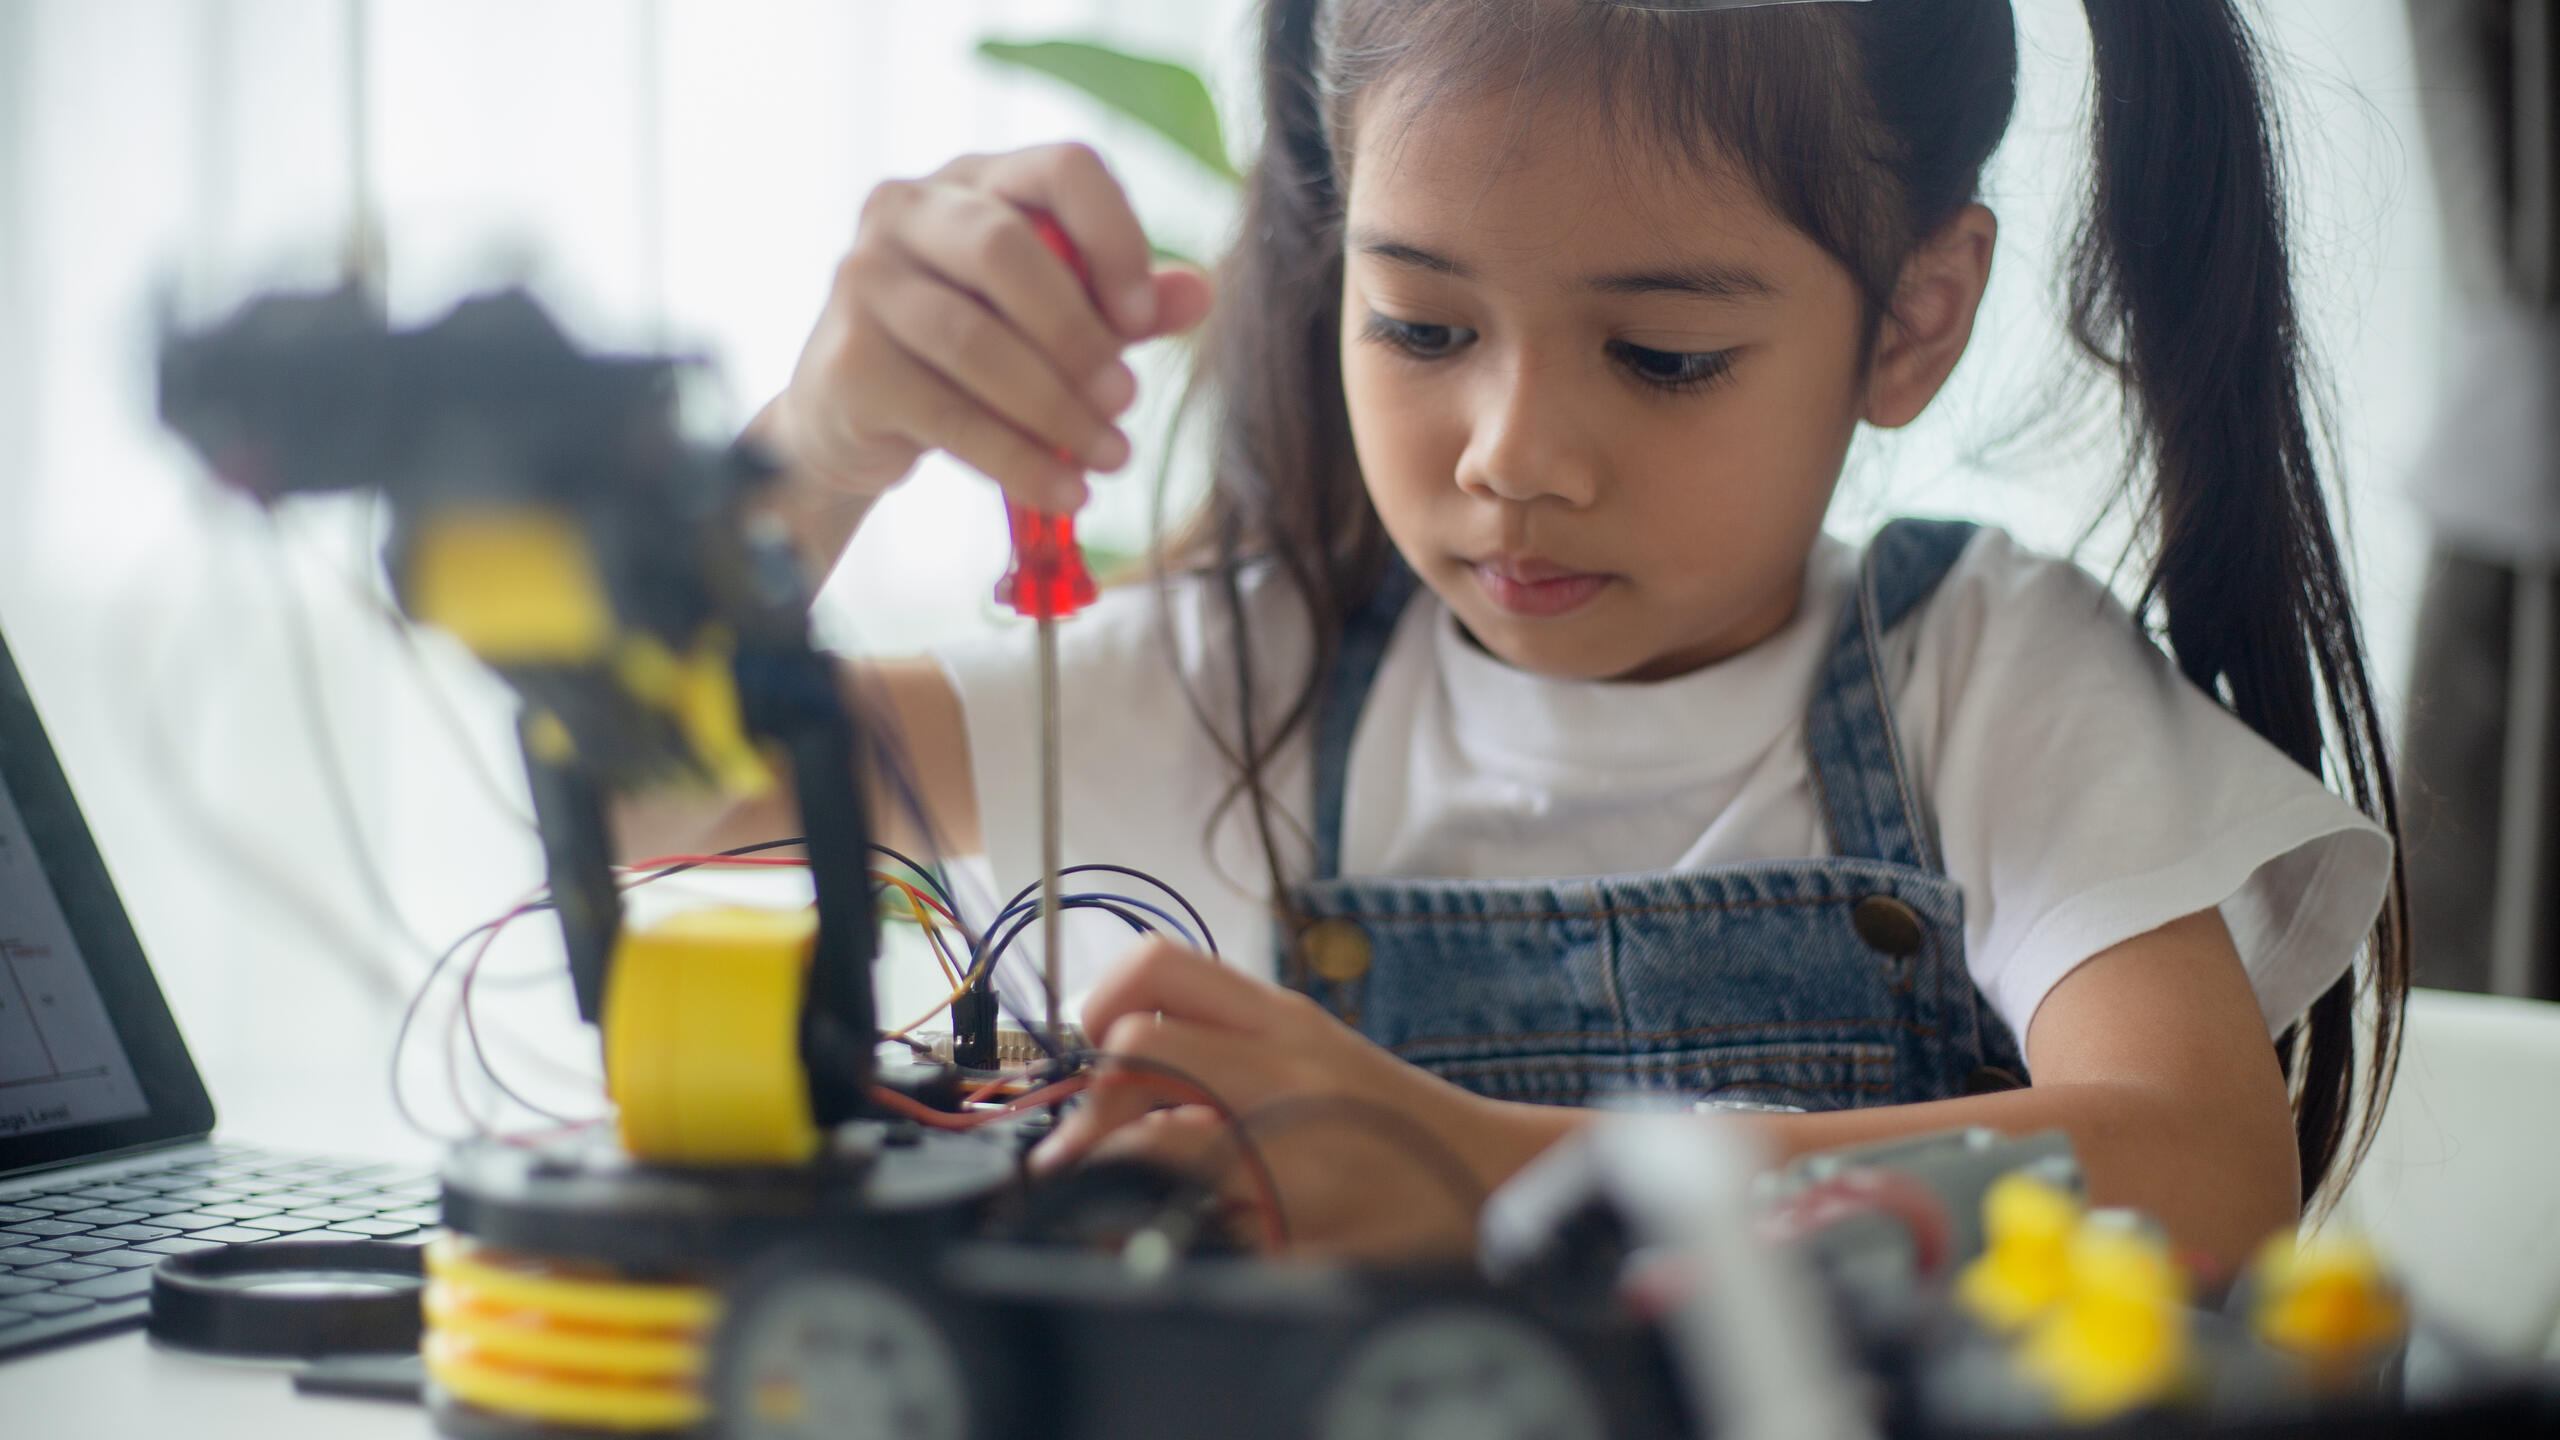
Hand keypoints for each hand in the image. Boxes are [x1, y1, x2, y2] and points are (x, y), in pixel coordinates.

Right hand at [767, 143, 1214, 516]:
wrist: (853, 415)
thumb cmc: (967, 351)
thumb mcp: (1052, 318)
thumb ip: (1124, 304)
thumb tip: (1201, 292)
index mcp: (975, 180)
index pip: (1063, 169)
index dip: (1116, 238)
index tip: (1145, 319)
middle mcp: (907, 210)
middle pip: (1006, 249)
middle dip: (1079, 334)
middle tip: (1126, 399)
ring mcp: (864, 280)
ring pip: (975, 341)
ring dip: (1057, 410)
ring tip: (1111, 457)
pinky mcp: (848, 361)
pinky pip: (948, 414)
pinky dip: (1018, 460)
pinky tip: (1065, 490)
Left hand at [1031, 940, 1588, 1261]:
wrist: (1498, 1181)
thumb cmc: (1390, 1123)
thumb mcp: (1309, 1053)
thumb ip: (1220, 1047)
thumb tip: (1104, 1080)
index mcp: (1282, 1021)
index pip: (1157, 965)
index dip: (1098, 1004)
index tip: (1093, 1056)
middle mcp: (1289, 1073)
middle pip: (1140, 1050)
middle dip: (1090, 1108)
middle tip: (1085, 1153)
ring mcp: (1303, 1156)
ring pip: (1159, 1148)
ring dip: (1116, 1184)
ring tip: (1112, 1215)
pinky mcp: (1314, 1240)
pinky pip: (1207, 1243)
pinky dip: (1175, 1254)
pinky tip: (1183, 1259)